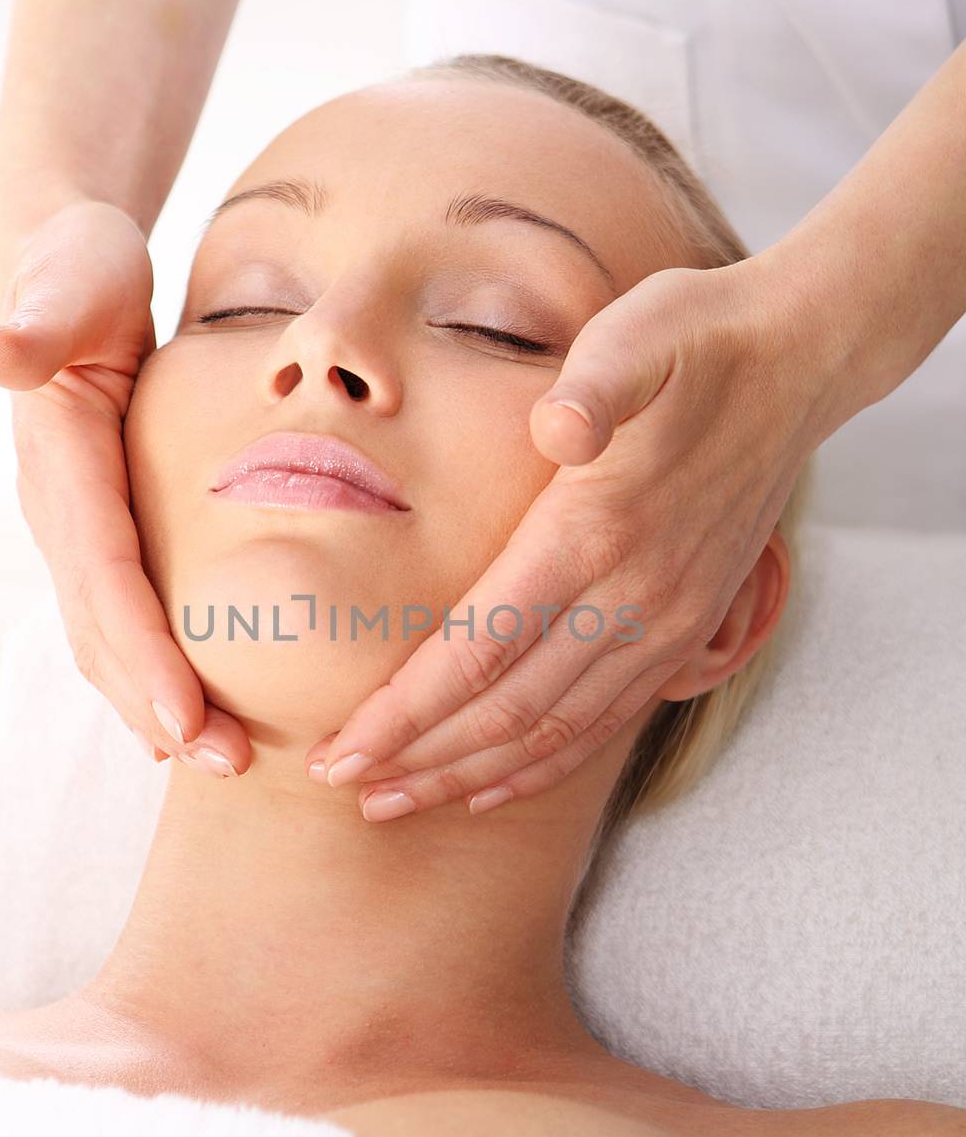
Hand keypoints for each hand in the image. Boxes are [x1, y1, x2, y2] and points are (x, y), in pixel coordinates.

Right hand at [0, 199, 250, 775]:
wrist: (65, 266)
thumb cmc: (80, 271)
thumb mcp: (71, 281)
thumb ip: (40, 324)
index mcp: (61, 464)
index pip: (104, 576)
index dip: (142, 651)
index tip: (186, 719)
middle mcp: (59, 509)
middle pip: (106, 627)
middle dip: (160, 704)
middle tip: (227, 765)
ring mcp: (74, 526)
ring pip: (108, 636)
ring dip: (157, 703)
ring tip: (218, 760)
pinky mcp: (98, 529)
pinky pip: (118, 617)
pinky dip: (146, 672)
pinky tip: (182, 718)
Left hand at [304, 262, 825, 818]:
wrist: (797, 361)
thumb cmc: (694, 340)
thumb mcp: (638, 334)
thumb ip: (595, 385)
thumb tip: (559, 426)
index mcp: (595, 532)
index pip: (478, 653)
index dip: (405, 713)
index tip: (340, 750)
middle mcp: (632, 597)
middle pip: (505, 712)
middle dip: (417, 759)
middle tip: (344, 787)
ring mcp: (665, 623)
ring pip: (553, 732)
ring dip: (469, 774)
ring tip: (397, 802)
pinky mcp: (686, 629)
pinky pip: (607, 723)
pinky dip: (544, 764)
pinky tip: (494, 783)